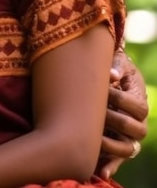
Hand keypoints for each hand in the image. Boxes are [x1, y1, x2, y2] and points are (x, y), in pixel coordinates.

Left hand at [98, 50, 147, 178]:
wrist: (110, 76)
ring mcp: (130, 136)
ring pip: (127, 147)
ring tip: (93, 137)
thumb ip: (117, 66)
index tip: (101, 90)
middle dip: (113, 119)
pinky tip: (100, 172)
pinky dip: (111, 166)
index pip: (137, 106)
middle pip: (134, 128)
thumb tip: (112, 75)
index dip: (120, 99)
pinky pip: (118, 160)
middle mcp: (139, 122)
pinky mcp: (118, 145)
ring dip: (111, 144)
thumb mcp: (118, 62)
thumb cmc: (113, 68)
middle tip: (94, 111)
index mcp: (140, 101)